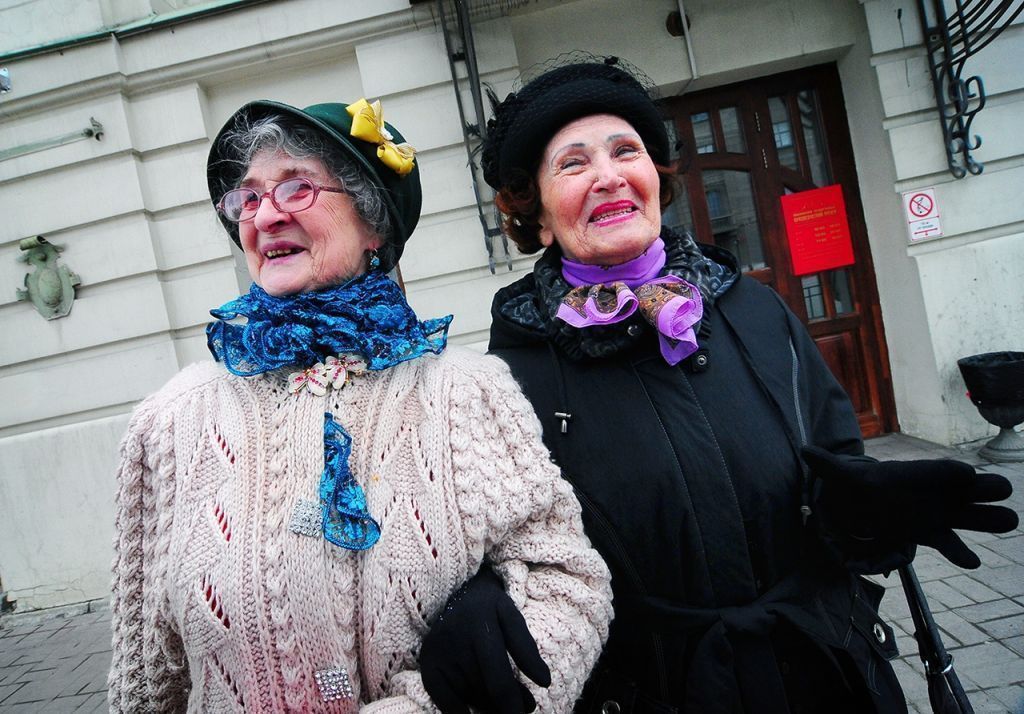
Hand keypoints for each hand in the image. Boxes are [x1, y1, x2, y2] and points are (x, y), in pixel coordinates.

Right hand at [420, 563, 550, 713]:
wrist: (457, 590)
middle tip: (523, 707)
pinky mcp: (427, 662)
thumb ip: (527, 647)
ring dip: (488, 706)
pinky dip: (460, 711)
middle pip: (484, 690)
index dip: (513, 703)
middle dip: (506, 705)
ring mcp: (437, 652)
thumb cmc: (490, 608)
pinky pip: (444, 700)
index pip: (497, 678)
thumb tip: (543, 681)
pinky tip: (474, 710)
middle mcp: (455, 639)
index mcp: (480, 625)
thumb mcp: (512, 616)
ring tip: (503, 702)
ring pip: (468, 695)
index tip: (526, 711)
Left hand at [801, 446, 1017, 568]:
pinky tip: (971, 562)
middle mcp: (936, 492)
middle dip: (989, 489)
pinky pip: (950, 544)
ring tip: (1007, 521)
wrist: (862, 503)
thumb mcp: (842, 477)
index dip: (955, 472)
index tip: (966, 475)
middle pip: (975, 488)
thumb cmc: (860, 485)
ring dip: (990, 519)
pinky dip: (960, 553)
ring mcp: (940, 513)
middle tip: (1000, 492)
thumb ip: (829, 466)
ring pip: (974, 516)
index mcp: (917, 474)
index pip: (943, 470)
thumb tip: (805, 450)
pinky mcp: (932, 534)